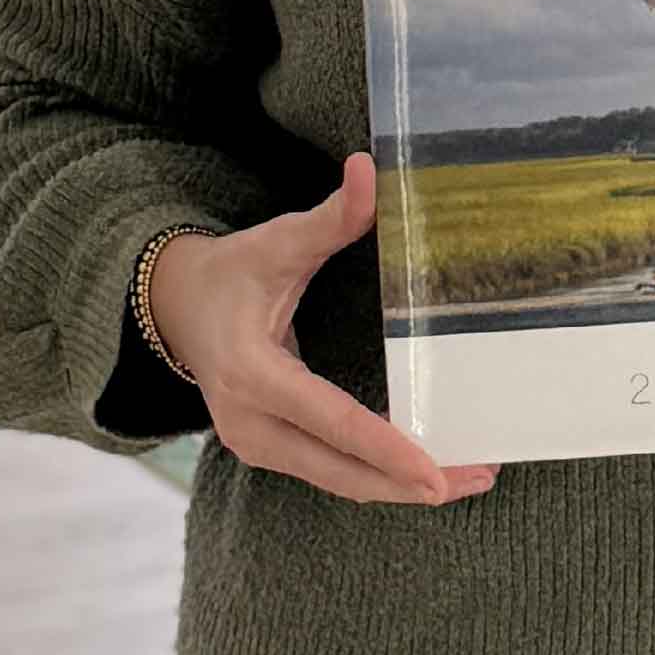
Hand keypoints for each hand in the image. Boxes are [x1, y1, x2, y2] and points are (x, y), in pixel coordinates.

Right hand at [147, 152, 496, 506]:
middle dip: (408, 480)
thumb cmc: (231, 271)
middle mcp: (250, 424)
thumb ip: (331, 217)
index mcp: (252, 374)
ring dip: (398, 484)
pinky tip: (422, 470)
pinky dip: (375, 474)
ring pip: (337, 480)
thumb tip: (369, 169)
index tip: (434, 471)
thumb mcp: (278, 240)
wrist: (176, 306)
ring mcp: (255, 445)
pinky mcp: (267, 449)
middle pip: (340, 469)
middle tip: (478, 475)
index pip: (330, 421)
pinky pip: (328, 471)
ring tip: (467, 477)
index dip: (385, 448)